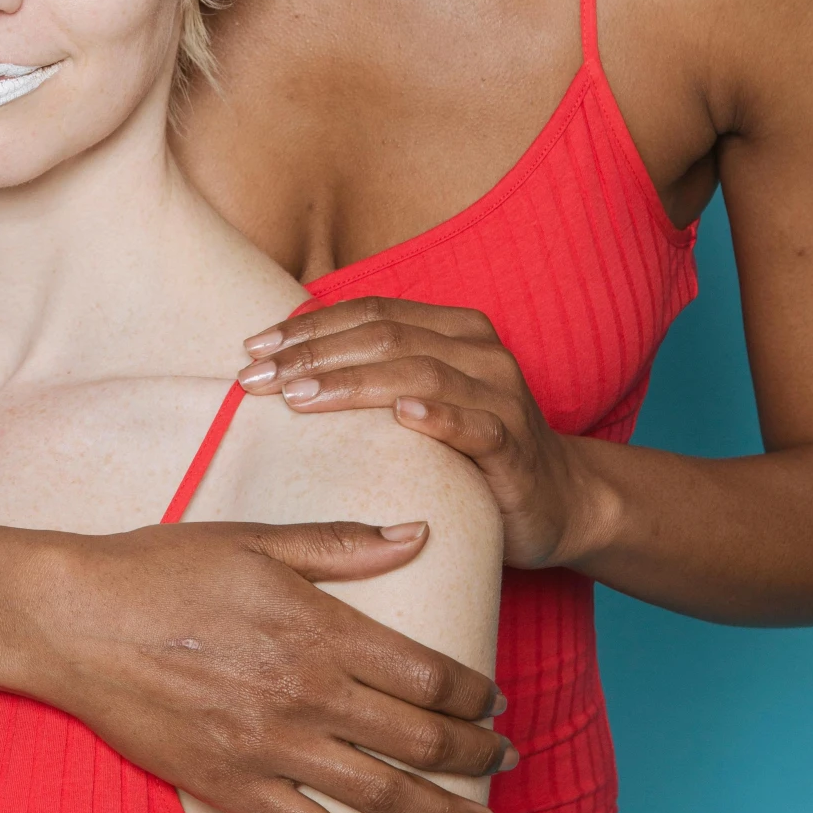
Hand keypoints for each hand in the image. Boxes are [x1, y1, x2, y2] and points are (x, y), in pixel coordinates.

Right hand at [14, 520, 513, 812]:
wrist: (74, 622)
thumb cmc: (163, 568)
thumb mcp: (257, 539)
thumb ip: (343, 543)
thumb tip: (419, 533)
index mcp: (319, 629)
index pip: (427, 673)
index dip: (475, 693)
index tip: (497, 700)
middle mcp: (306, 694)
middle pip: (420, 739)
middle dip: (477, 756)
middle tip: (507, 762)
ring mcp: (270, 748)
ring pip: (382, 794)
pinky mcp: (232, 787)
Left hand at [238, 298, 606, 570]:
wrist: (560, 501)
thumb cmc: (471, 449)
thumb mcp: (421, 401)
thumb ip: (374, 374)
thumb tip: (284, 364)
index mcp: (452, 329)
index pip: (368, 312)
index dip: (308, 326)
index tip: (252, 348)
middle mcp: (478, 351)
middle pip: (384, 337)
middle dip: (313, 355)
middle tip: (256, 379)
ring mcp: (500, 395)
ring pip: (420, 373)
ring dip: (354, 383)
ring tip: (299, 398)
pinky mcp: (516, 445)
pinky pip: (476, 426)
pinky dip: (438, 417)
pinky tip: (400, 416)